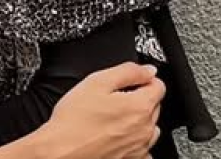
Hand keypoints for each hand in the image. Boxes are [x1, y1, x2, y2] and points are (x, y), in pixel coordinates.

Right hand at [29, 62, 163, 158]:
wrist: (61, 151)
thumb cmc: (74, 120)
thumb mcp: (97, 82)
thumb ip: (128, 71)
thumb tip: (148, 70)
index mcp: (140, 107)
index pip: (158, 86)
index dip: (143, 79)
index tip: (130, 81)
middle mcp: (145, 130)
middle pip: (154, 106)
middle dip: (138, 98)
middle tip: (113, 99)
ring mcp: (139, 149)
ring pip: (149, 128)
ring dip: (138, 120)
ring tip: (113, 118)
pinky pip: (142, 149)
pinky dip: (134, 142)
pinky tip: (116, 137)